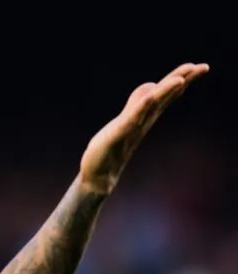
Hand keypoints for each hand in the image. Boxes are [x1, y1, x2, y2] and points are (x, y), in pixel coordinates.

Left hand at [80, 62, 208, 194]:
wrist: (98, 177)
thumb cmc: (110, 149)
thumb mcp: (124, 121)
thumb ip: (137, 105)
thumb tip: (150, 87)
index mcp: (144, 117)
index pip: (165, 95)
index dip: (180, 80)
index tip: (197, 66)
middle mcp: (142, 121)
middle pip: (164, 97)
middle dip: (183, 80)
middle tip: (204, 67)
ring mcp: (132, 127)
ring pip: (152, 106)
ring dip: (165, 92)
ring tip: (181, 79)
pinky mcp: (118, 134)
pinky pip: (132, 118)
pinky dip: (142, 106)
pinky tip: (150, 96)